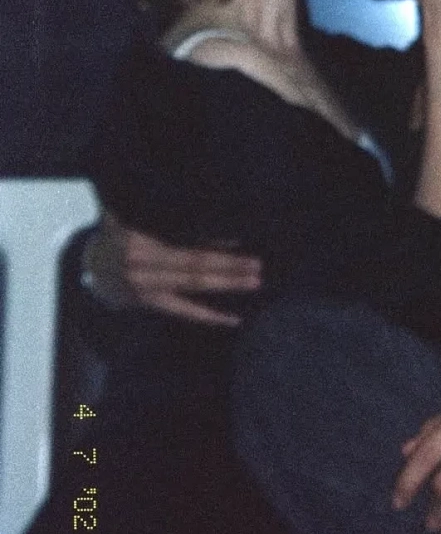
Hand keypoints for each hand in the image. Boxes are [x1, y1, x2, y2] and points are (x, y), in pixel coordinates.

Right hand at [83, 211, 261, 325]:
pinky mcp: (152, 305)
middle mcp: (144, 268)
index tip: (241, 244)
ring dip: (226, 286)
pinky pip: (184, 312)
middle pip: (194, 268)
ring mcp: (148, 290)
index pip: (183, 247)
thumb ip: (160, 215)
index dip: (213, 247)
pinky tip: (234, 318)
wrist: (91, 264)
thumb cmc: (118, 232)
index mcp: (139, 242)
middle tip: (257, 266)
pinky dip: (210, 316)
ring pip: (193, 288)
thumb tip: (205, 214)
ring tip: (254, 283)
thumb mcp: (131, 215)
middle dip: (228, 267)